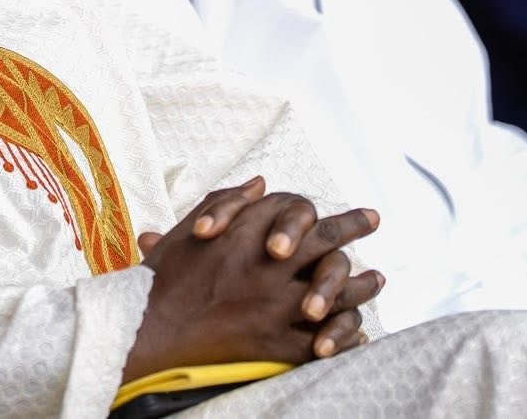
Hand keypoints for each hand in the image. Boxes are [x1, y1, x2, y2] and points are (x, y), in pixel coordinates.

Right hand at [121, 175, 383, 382]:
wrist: (151, 329)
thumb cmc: (164, 277)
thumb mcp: (190, 229)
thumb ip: (228, 201)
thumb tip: (261, 183)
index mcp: (248, 233)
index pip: (306, 216)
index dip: (340, 217)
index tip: (365, 216)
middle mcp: (269, 266)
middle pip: (328, 246)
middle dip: (356, 233)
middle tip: (375, 225)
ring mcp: (276, 307)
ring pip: (336, 294)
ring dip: (361, 288)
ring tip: (375, 280)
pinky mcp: (276, 344)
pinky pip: (323, 341)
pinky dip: (344, 338)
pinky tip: (357, 334)